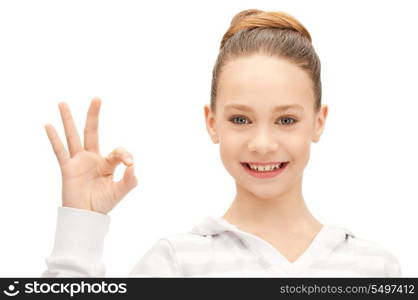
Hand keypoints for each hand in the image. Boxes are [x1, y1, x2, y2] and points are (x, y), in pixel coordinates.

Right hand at [44, 97, 137, 214]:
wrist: (86, 217)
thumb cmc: (103, 204)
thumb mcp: (120, 191)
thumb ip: (129, 180)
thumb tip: (133, 166)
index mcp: (107, 163)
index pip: (118, 151)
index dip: (125, 155)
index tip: (130, 164)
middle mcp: (92, 158)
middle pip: (92, 132)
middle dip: (94, 115)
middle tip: (97, 98)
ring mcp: (79, 162)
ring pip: (73, 136)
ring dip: (69, 120)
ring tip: (63, 103)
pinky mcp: (68, 168)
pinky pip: (60, 151)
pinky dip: (54, 139)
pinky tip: (48, 125)